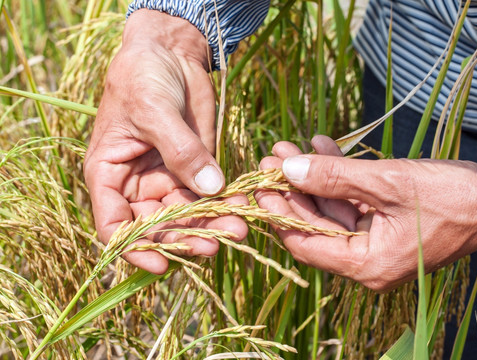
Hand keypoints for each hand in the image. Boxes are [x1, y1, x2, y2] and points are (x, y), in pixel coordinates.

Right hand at [84, 10, 246, 273]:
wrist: (169, 53)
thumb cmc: (143, 77)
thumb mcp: (153, 110)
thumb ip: (179, 150)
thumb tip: (210, 188)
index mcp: (109, 175)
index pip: (115, 226)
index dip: (136, 250)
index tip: (163, 264)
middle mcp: (137, 186)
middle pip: (158, 227)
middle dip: (187, 238)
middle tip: (217, 242)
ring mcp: (168, 180)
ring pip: (188, 216)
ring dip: (212, 225)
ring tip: (240, 227)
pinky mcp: (196, 170)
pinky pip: (210, 196)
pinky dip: (226, 204)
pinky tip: (245, 205)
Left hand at [256, 136, 476, 290]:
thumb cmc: (451, 196)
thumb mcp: (386, 183)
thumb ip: (335, 177)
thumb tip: (288, 168)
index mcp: (367, 266)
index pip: (306, 244)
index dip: (278, 213)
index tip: (259, 183)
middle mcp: (367, 261)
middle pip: (315, 225)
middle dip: (293, 188)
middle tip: (272, 156)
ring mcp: (375, 242)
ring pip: (330, 210)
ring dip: (313, 177)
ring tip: (292, 146)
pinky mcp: (383, 223)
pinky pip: (351, 202)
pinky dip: (338, 177)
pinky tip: (322, 148)